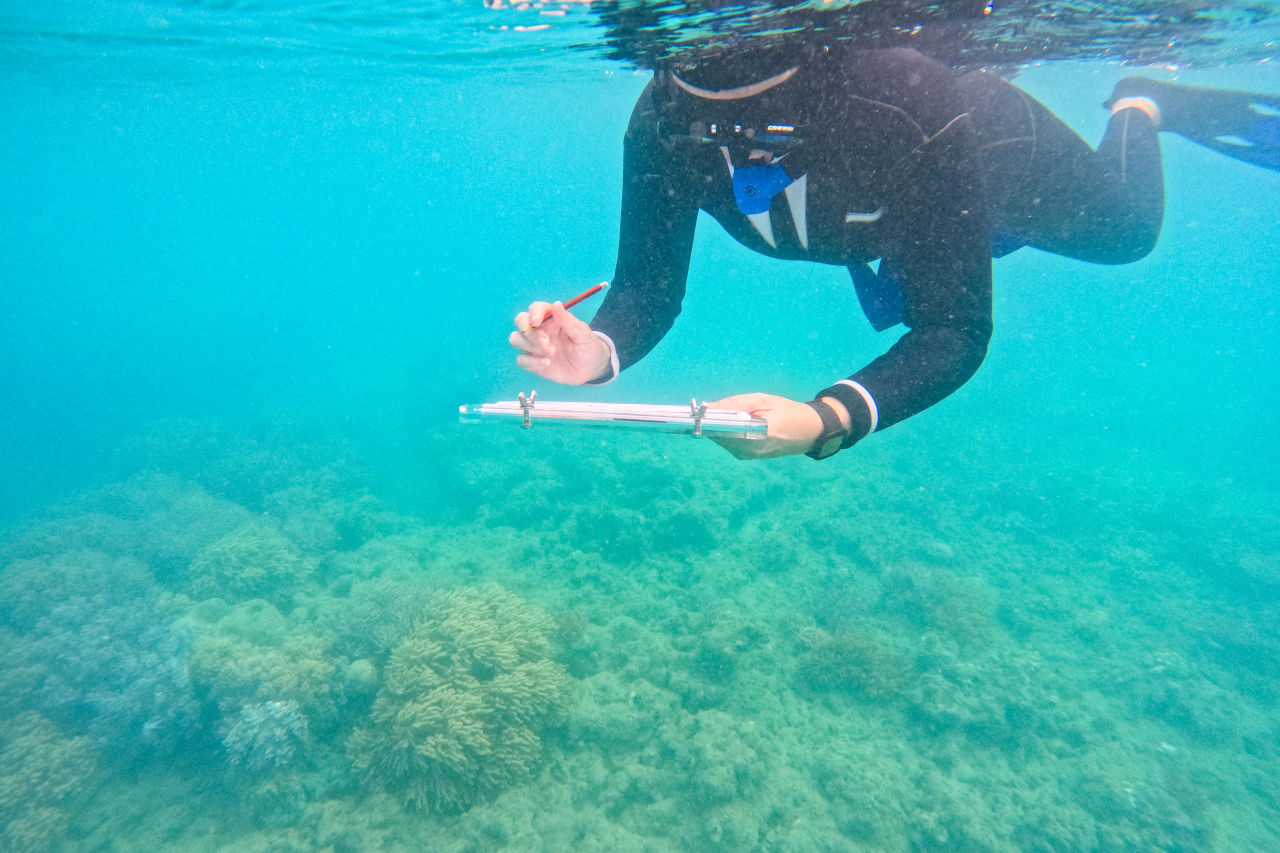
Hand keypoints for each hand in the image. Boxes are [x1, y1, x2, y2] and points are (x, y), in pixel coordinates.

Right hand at [509, 300, 611, 384]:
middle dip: (529, 331)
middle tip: (546, 342)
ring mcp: (534, 346)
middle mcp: (540, 330)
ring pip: (516, 339)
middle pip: (520, 322)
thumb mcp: (583, 334)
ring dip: (529, 345)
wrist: (590, 369)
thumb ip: (568, 321)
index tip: (536, 321)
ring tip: (551, 352)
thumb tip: (556, 304)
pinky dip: (531, 362)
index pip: (536, 308)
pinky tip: (548, 364)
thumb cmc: (587, 347)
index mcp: (551, 319)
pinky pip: (521, 359)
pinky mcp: (533, 362)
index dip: (533, 312)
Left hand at [705, 393, 825, 458]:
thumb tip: (711, 407)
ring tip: (716, 412)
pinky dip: (723, 431)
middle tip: (703, 408)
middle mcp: (751, 449)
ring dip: (716, 425)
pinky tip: (728, 421)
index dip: (709, 419)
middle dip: (710, 421)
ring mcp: (748, 455)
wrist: (808, 432)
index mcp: (760, 434)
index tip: (697, 410)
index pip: (726, 428)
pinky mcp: (746, 456)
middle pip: (719, 435)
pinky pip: (727, 442)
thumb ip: (737, 404)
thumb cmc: (787, 412)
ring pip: (720, 439)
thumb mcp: (763, 400)